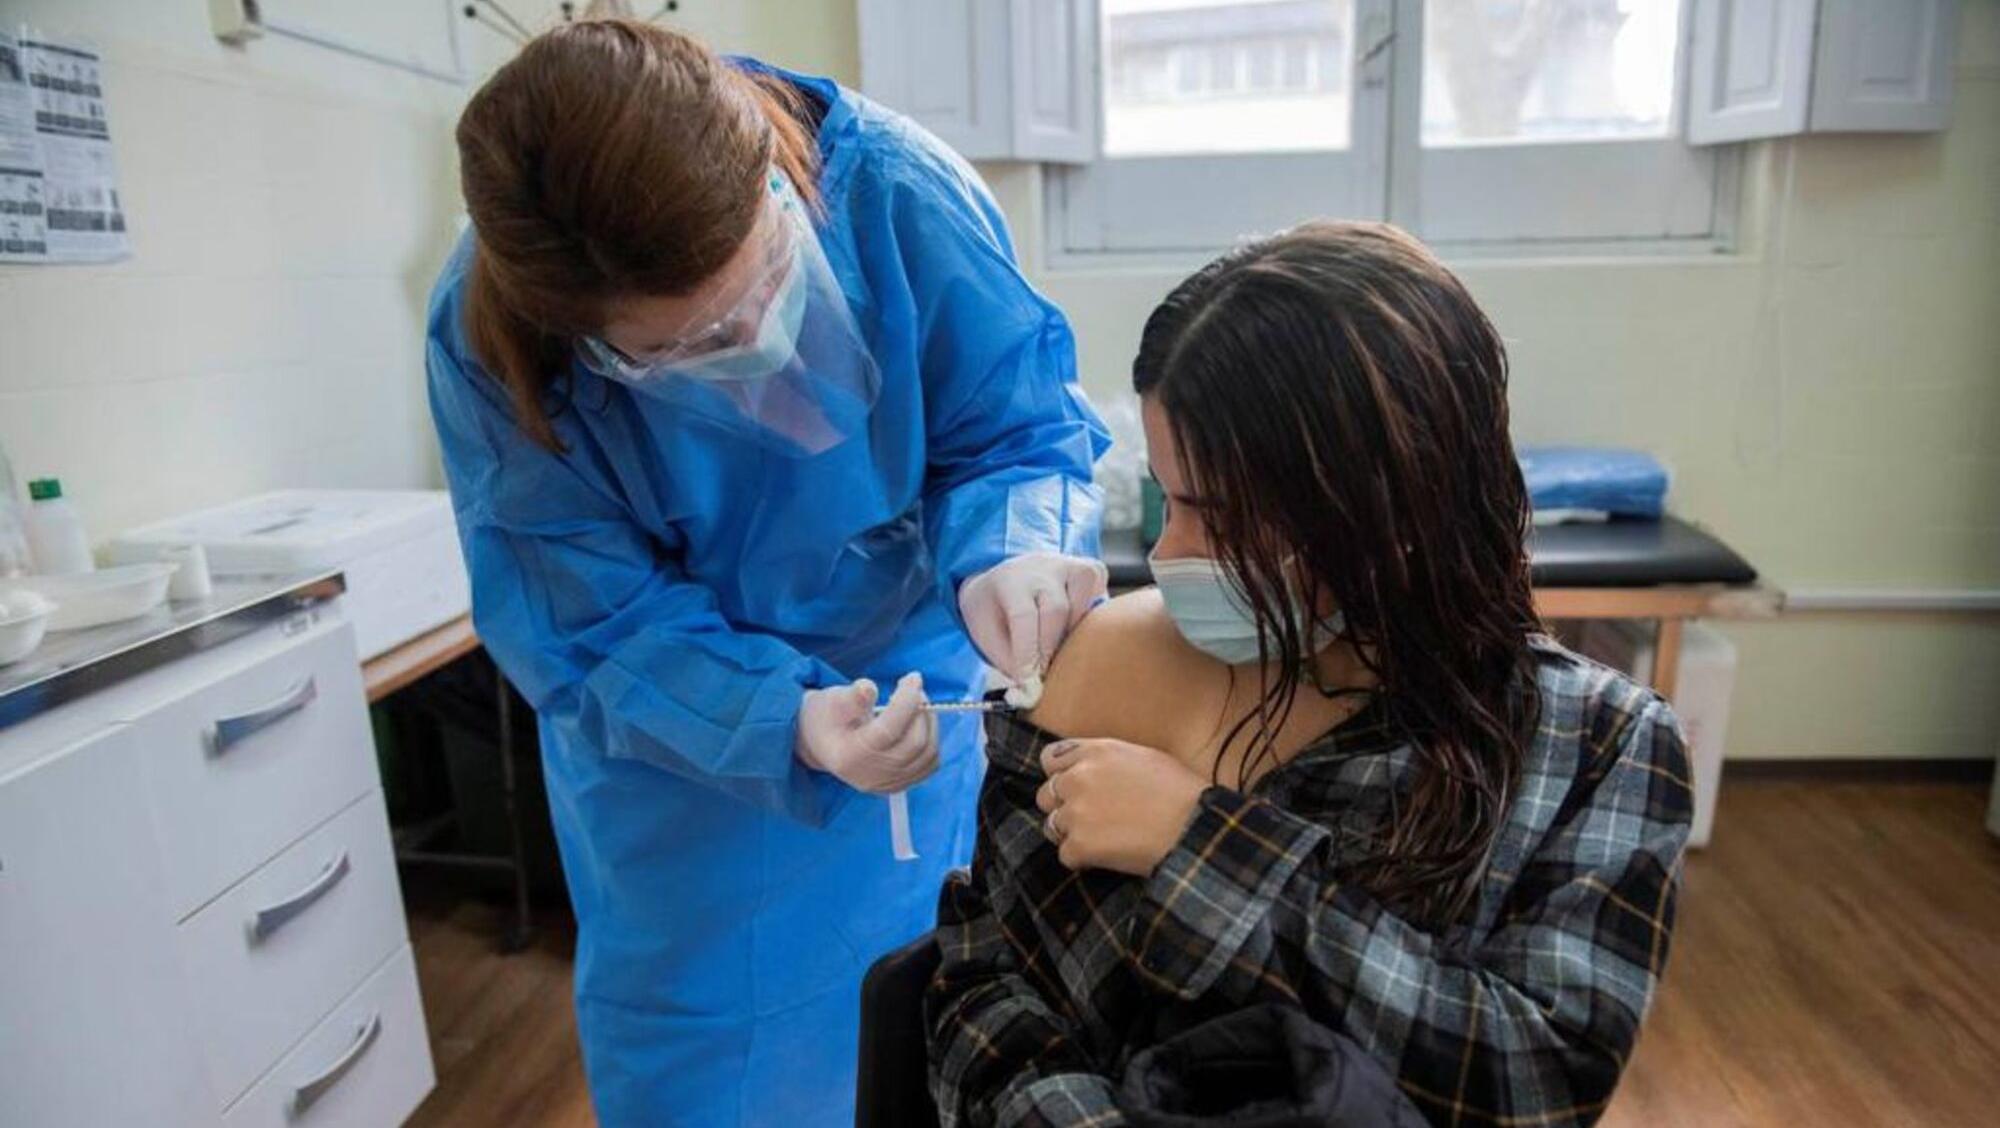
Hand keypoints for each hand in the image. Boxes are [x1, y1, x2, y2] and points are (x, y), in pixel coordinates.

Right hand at [795, 674, 938, 793]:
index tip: (913, 678)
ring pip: (927, 754)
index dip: (907, 701)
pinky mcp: (898, 785)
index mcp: (850, 755)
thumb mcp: (831, 700)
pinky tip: (918, 724)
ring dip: (929, 723)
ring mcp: (886, 784)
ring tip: (917, 704)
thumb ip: (852, 696)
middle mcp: (870, 776)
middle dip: (921, 710)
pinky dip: (931, 740)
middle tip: (914, 689)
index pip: (889, 729)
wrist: (820, 744)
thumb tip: (869, 688)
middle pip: (914, 743)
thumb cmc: (826, 717)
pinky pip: (929, 765)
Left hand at [959, 553, 1108, 683]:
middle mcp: (1042, 567)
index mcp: (1009, 581)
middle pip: (1055, 610)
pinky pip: (1100, 596)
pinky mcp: (1092, 569)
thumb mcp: (987, 635)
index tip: (1028, 678)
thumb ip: (1008, 662)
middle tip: (1044, 671)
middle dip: (1050, 648)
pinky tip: (1072, 626)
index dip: (1027, 652)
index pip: (1023, 615)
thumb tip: (1031, 690)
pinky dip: (1090, 619)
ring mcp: (1070, 565)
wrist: (1006, 577)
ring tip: (1057, 647)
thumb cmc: (996, 611)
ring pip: (1082, 604)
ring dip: (1071, 634)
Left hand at [1034, 738, 1207, 875]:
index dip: (1060, 774)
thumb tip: (1088, 769)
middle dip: (1063, 806)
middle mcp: (1077, 778)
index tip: (1074, 787)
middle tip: (1092, 818)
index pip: (1049, 759)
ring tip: (1103, 838)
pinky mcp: (1078, 845)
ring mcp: (1075, 812)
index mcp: (1094, 752)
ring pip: (1051, 826)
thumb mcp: (1142, 757)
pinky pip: (1065, 855)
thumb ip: (1104, 760)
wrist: (1193, 827)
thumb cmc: (1179, 791)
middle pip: (1045, 795)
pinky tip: (1108, 855)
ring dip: (1071, 834)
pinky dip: (1083, 859)